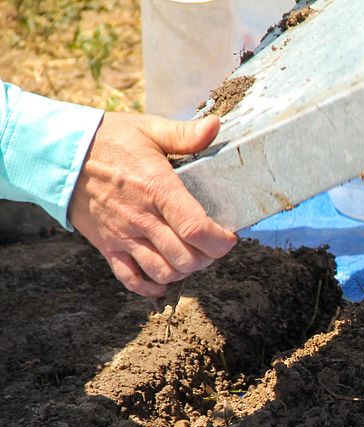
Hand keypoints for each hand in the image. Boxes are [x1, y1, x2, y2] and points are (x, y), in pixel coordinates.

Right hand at [69, 112, 237, 297]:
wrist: (58, 154)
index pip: (196, 229)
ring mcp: (122, 236)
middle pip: (185, 257)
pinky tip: (164, 279)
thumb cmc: (108, 140)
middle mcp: (141, 218)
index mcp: (157, 189)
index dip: (220, 241)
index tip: (228, 237)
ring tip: (192, 256)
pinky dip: (151, 287)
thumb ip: (185, 133)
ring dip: (184, 271)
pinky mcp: (107, 246)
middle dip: (208, 257)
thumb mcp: (149, 129)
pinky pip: (131, 279)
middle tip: (212, 245)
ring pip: (163, 272)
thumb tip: (215, 126)